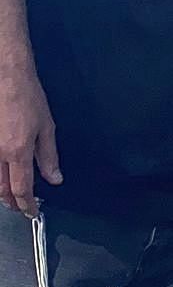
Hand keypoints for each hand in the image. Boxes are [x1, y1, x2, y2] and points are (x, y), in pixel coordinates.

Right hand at [0, 64, 61, 216]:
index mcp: (17, 150)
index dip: (27, 204)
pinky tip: (2, 174)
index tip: (31, 211)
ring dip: (1, 191)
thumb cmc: (26, 95)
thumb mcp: (46, 126)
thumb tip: (54, 178)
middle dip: (11, 202)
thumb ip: (49, 156)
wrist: (5, 74)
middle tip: (21, 207)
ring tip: (10, 195)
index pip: (21, 188)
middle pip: (1, 189)